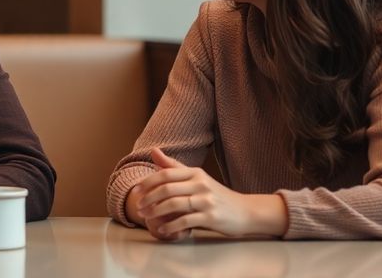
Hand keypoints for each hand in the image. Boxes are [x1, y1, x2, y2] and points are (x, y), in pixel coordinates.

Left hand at [135, 148, 286, 239]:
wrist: (246, 211)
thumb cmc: (217, 195)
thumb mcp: (198, 178)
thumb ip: (174, 167)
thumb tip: (153, 151)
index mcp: (196, 173)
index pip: (166, 173)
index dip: (148, 182)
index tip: (136, 192)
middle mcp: (201, 184)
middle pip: (167, 188)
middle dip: (149, 198)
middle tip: (138, 207)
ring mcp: (207, 200)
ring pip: (174, 204)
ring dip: (156, 212)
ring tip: (147, 218)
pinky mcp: (211, 217)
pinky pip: (186, 221)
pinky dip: (171, 226)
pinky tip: (163, 230)